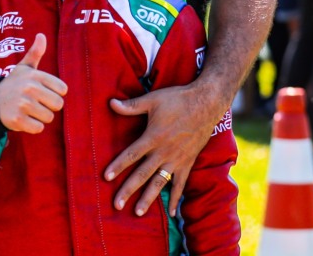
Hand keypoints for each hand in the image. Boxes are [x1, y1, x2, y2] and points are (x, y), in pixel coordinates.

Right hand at [0, 34, 66, 133]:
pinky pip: (39, 128)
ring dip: (40, 117)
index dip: (54, 93)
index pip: (63, 90)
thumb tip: (41, 35)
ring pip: (49, 118)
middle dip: (48, 107)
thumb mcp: (24, 68)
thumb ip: (35, 53)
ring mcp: (23, 104)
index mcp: (35, 75)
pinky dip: (33, 126)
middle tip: (35, 103)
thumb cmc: (13, 84)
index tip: (42, 92)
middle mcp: (29, 88)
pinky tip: (23, 119)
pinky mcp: (18, 120)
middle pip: (58, 104)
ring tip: (28, 110)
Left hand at [105, 82, 221, 216]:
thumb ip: (131, 106)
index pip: (132, 154)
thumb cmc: (177, 100)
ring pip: (159, 183)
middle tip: (116, 205)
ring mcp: (177, 160)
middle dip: (128, 190)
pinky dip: (176, 198)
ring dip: (148, 198)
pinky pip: (181, 184)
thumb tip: (110, 103)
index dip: (118, 165)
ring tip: (137, 212)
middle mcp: (164, 152)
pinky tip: (172, 213)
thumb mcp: (152, 100)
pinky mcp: (188, 163)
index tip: (106, 177)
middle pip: (142, 174)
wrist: (206, 104)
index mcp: (153, 137)